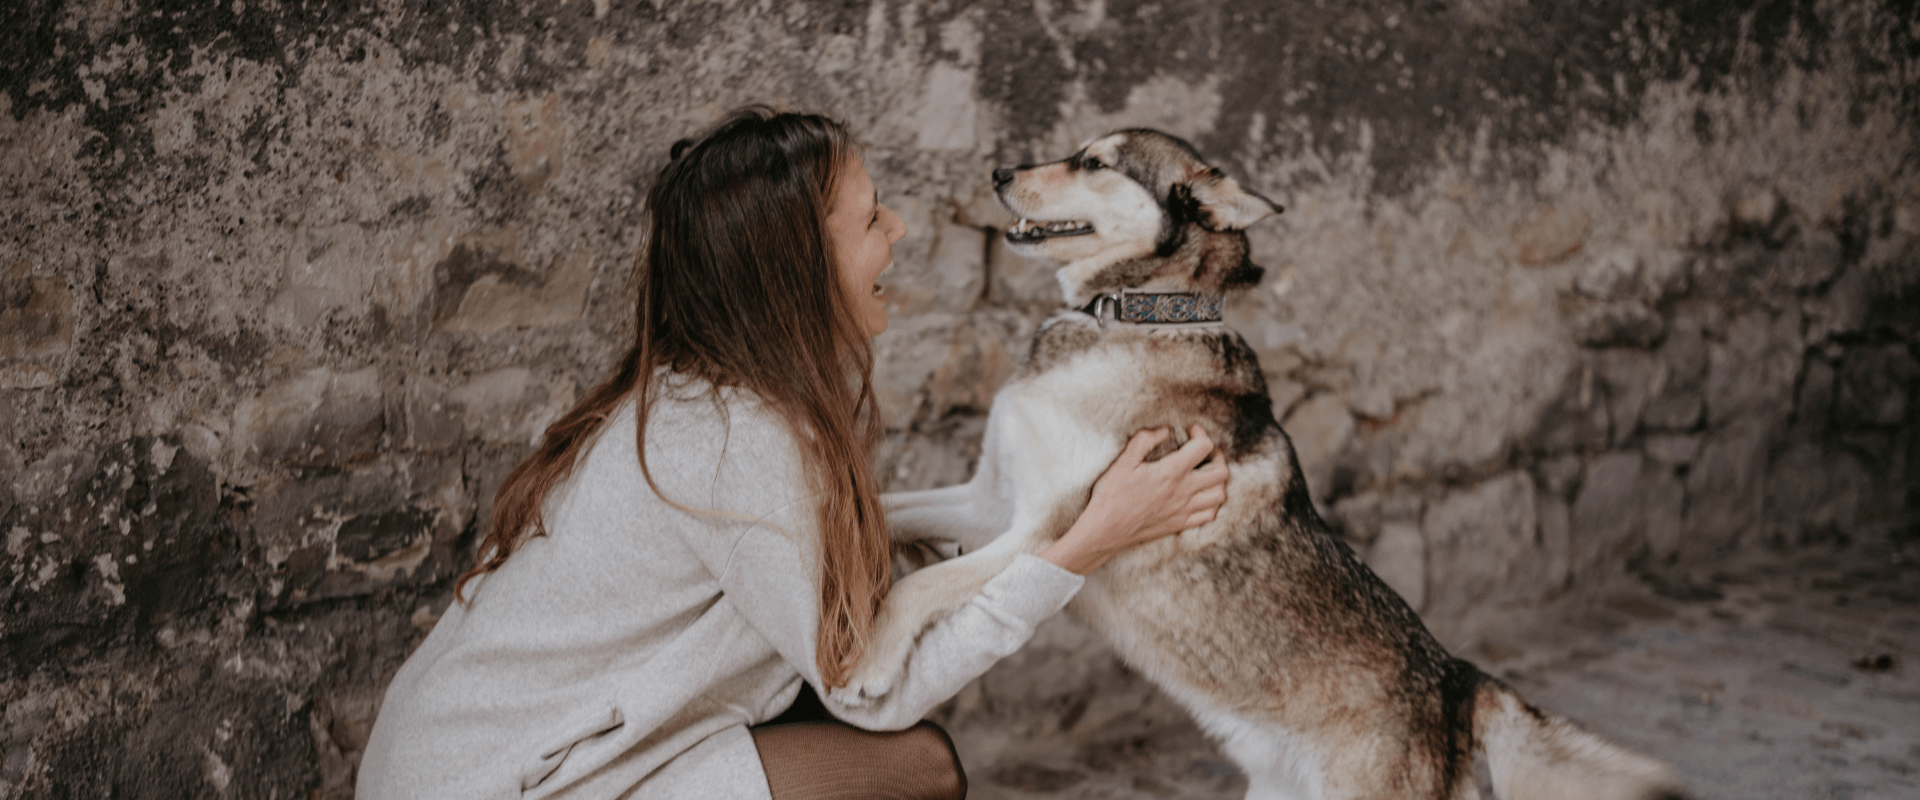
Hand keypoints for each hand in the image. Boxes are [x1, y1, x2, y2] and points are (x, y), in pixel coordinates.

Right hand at [1040, 425, 1229, 574]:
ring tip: (1206, 473)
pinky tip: (1201, 496)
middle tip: (1205, 451)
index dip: (1200, 433)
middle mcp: (1183, 491)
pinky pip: (1209, 515)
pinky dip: (1212, 504)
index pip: (1203, 447)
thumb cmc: (1111, 496)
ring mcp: (1184, 510)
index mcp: (1171, 472)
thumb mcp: (1123, 461)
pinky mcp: (1180, 524)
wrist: (1105, 531)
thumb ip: (1144, 440)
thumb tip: (1164, 430)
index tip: (1190, 430)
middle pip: (1220, 472)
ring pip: (1219, 495)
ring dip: (1218, 481)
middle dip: (1217, 456)